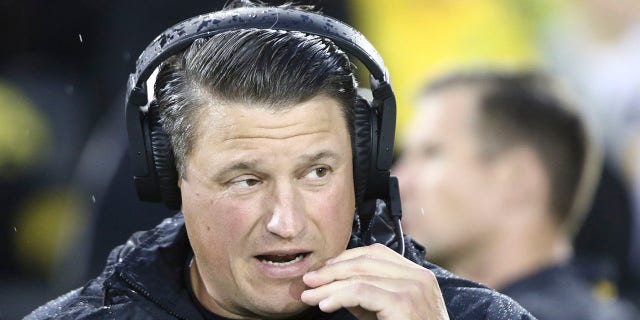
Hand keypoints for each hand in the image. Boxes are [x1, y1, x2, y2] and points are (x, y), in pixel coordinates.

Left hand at [300, 243, 448, 319]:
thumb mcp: (388, 313)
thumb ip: (367, 297)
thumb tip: (332, 288)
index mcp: (417, 275)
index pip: (376, 253)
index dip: (345, 258)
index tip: (324, 270)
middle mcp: (418, 276)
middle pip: (366, 261)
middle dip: (332, 270)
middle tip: (308, 280)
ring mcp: (413, 287)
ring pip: (360, 276)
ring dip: (329, 285)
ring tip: (309, 294)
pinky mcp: (404, 303)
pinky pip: (362, 292)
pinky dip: (338, 296)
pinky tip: (325, 304)